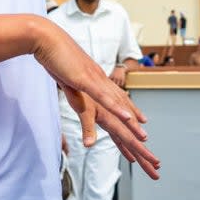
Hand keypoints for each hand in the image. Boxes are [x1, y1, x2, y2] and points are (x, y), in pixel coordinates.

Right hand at [34, 23, 159, 178]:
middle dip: (137, 141)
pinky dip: (116, 108)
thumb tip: (78, 98)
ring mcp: (96, 82)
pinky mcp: (86, 79)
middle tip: (153, 161)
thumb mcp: (69, 82)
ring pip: (118, 109)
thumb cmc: (57, 60)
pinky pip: (103, 97)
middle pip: (124, 118)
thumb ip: (76, 92)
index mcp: (99, 89)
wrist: (46, 39)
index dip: (130, 131)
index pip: (119, 114)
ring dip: (131, 127)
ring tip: (144, 142)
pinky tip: (127, 118)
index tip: (143, 145)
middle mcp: (103, 87)